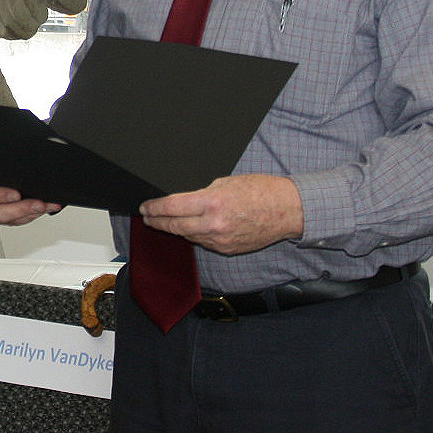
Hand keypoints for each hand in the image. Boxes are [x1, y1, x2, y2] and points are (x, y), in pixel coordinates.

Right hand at [0, 177, 62, 224]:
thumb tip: (17, 159)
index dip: (0, 196)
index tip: (17, 194)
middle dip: (22, 208)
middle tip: (38, 203)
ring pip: (12, 220)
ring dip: (32, 212)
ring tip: (47, 205)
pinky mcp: (6, 218)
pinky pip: (20, 221)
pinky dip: (34, 214)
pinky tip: (45, 208)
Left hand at [138, 174, 302, 255]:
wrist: (288, 210)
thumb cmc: (262, 191)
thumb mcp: (226, 183)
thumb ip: (202, 194)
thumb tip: (183, 201)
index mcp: (212, 203)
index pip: (171, 208)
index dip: (153, 208)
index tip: (144, 207)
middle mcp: (214, 224)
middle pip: (174, 226)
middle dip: (157, 221)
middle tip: (148, 217)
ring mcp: (221, 240)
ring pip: (188, 235)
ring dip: (175, 228)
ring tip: (165, 221)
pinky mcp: (228, 249)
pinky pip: (204, 243)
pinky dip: (195, 235)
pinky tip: (191, 228)